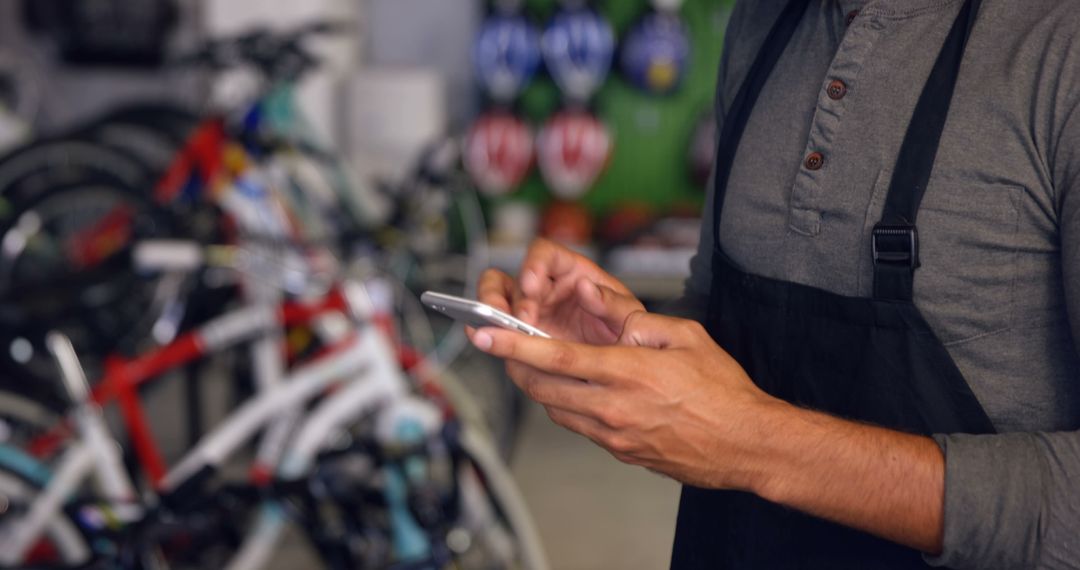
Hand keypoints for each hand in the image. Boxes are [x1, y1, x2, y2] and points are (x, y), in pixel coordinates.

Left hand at [471, 310, 787, 491]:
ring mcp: (615, 436)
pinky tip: (578, 393)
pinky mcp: (621, 452)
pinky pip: (580, 428)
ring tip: (537, 369)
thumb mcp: (686, 335)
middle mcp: (613, 408)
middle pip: (542, 390)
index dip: (514, 347)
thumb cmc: (723, 390)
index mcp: (627, 373)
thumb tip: (598, 302)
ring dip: (540, 389)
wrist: (746, 444)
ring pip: (557, 411)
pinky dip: (568, 408)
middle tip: (502, 349)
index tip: (484, 336)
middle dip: (515, 368)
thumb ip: (635, 318)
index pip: (555, 358)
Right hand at [475, 238, 642, 344]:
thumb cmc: (625, 330)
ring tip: (498, 330)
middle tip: (518, 317)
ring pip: (495, 300)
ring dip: (491, 313)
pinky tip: (490, 341)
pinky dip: (488, 333)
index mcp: (570, 271)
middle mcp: (545, 288)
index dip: (533, 264)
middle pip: (510, 276)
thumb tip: (586, 287)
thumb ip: (611, 301)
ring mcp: (530, 312)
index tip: (532, 283)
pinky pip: (496, 329)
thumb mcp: (628, 315)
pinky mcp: (521, 336)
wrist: (620, 366)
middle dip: (504, 295)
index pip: (544, 253)